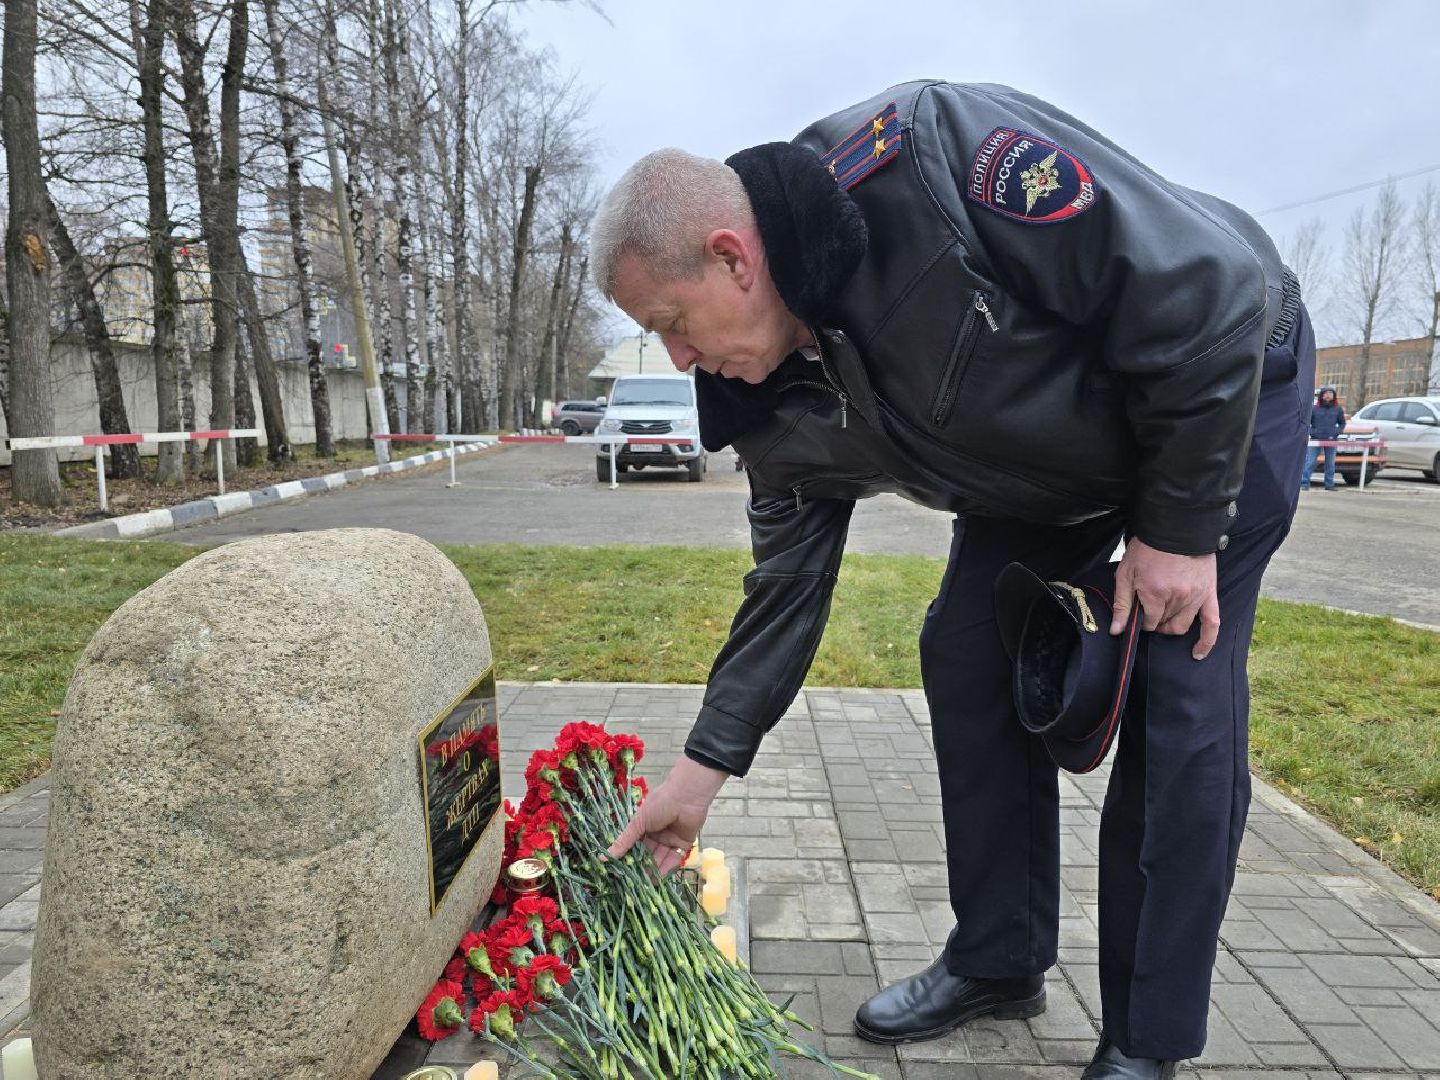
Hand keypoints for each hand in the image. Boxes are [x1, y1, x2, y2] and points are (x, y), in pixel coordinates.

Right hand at [607, 756, 729, 873]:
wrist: (687, 796)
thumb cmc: (660, 804)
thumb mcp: (638, 823)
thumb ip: (624, 842)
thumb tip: (603, 857)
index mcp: (644, 827)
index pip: (634, 847)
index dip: (627, 859)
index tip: (618, 874)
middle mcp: (656, 835)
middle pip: (647, 855)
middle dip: (640, 868)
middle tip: (631, 885)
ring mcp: (670, 840)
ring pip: (659, 860)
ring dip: (652, 872)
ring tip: (643, 887)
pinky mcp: (683, 845)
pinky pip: (673, 860)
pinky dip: (666, 870)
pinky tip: (657, 881)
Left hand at [1111, 537, 1219, 660]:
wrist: (1175, 528)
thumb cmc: (1147, 549)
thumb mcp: (1126, 573)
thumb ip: (1121, 603)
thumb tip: (1116, 631)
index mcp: (1155, 594)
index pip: (1148, 623)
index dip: (1142, 621)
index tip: (1139, 612)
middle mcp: (1177, 598)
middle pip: (1164, 625)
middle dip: (1155, 623)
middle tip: (1150, 612)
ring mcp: (1195, 597)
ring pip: (1182, 626)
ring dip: (1172, 626)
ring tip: (1165, 617)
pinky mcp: (1209, 594)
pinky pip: (1212, 623)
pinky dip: (1206, 641)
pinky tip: (1197, 653)